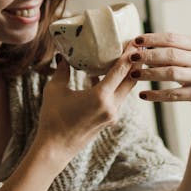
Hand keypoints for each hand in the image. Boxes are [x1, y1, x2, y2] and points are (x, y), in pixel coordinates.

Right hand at [33, 49, 138, 163]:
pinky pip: (117, 97)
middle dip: (136, 63)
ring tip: (126, 58)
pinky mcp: (109, 119)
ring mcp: (112, 114)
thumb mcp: (55, 90)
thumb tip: (63, 55)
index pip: (121, 71)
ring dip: (127, 74)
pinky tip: (105, 75)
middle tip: (138, 46)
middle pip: (131, 80)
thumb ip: (63, 71)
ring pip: (126, 90)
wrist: (55, 149)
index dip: (130, 55)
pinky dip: (116, 85)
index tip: (136, 42)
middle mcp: (111, 106)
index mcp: (100, 97)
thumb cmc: (53, 119)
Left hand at [129, 32, 190, 115]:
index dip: (153, 38)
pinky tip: (143, 95)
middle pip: (171, 55)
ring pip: (171, 73)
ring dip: (150, 73)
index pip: (172, 38)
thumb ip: (167, 51)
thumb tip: (139, 47)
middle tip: (132, 57)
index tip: (136, 40)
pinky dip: (156, 95)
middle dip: (149, 55)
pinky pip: (173, 94)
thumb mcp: (186, 58)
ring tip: (134, 75)